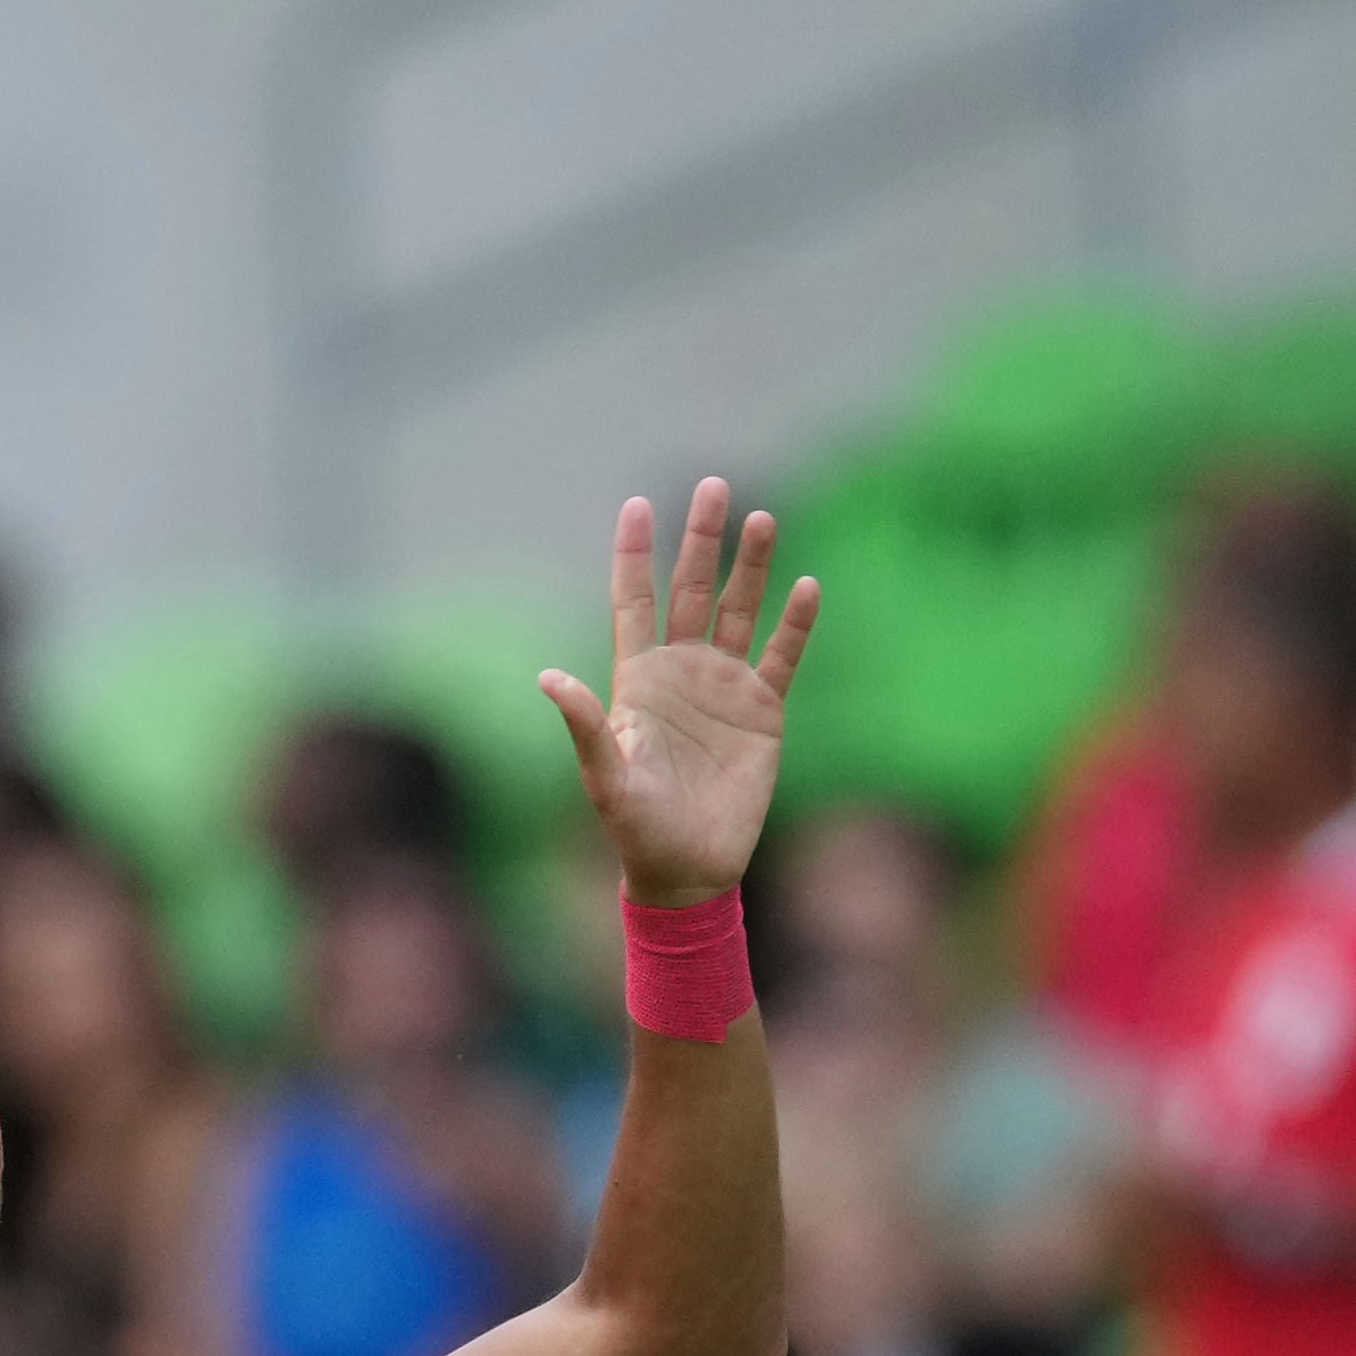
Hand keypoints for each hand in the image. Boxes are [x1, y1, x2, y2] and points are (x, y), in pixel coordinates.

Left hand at [540, 479, 820, 906]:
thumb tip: (548, 677)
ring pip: (740, 610)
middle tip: (713, 486)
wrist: (688, 870)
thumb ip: (585, 726)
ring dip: (751, 566)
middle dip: (702, 539)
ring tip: (762, 518)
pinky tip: (807, 587)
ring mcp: (724, 687)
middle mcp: (682, 671)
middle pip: (692, 589)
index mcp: (637, 678)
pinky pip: (782, 656)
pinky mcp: (764, 711)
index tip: (637, 504)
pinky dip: (795, 624)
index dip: (633, 554)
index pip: (634, 600)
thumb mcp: (605, 777)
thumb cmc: (636, 829)